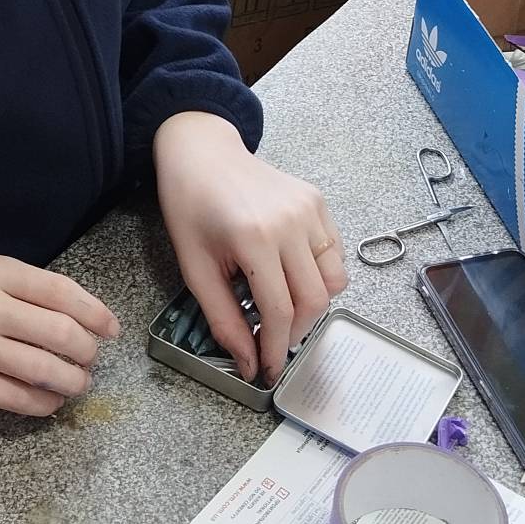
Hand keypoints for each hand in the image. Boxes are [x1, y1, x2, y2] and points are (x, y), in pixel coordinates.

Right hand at [0, 255, 119, 416]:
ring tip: (77, 383)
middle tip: (90, 359)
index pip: (60, 291)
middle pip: (59, 332)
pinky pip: (19, 398)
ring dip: (73, 381)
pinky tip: (51, 401)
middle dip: (86, 351)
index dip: (95, 312)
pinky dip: (45, 403)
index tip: (111, 329)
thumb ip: (25, 290)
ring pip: (44, 369)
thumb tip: (84, 317)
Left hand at [154, 111, 347, 384]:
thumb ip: (223, 318)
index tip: (267, 370)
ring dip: (312, 306)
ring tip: (282, 310)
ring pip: (333, 281)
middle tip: (273, 343)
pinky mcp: (318, 201)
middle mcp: (291, 222)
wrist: (202, 153)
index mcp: (254, 237)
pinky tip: (291, 276)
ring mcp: (310, 209)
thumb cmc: (190, 207)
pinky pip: (334, 254)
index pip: (279, 310)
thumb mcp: (195, 268)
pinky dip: (320, 276)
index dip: (274, 348)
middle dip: (295, 333)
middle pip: (313, 300)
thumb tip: (248, 361)